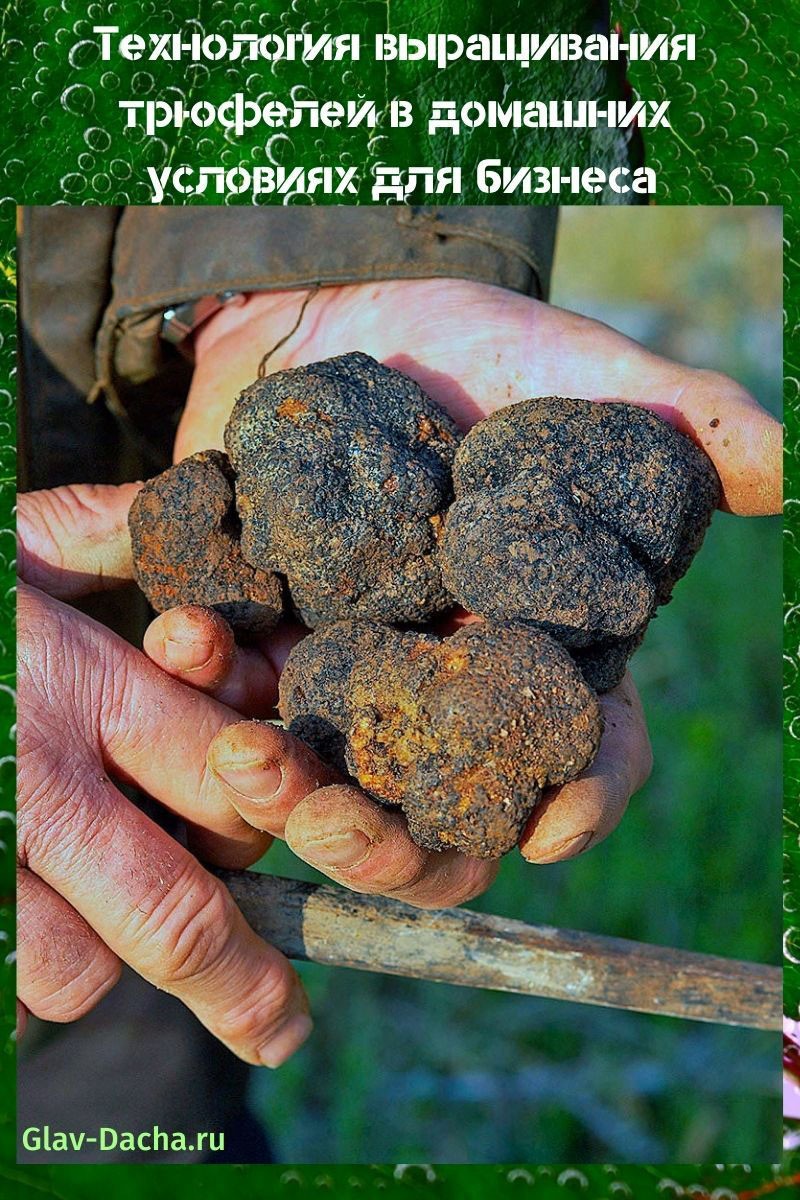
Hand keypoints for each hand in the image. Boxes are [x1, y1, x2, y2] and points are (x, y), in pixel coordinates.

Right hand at [17, 484, 315, 1063]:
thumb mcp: (2, 538)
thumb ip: (93, 529)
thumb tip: (186, 500)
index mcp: (79, 685)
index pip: (226, 773)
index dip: (274, 816)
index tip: (296, 849)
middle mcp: (34, 783)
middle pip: (171, 912)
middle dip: (240, 983)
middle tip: (282, 1031)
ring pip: (75, 971)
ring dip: (100, 963)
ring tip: (95, 926)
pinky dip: (14, 973)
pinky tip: (19, 919)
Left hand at [154, 273, 782, 875]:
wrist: (336, 302)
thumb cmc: (473, 345)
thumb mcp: (579, 374)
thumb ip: (681, 421)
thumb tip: (794, 464)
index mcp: (533, 649)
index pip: (577, 754)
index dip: (581, 798)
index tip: (555, 824)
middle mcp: (440, 682)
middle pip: (430, 812)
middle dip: (390, 842)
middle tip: (347, 826)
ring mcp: (343, 666)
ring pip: (320, 778)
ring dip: (281, 790)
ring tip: (246, 755)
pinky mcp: (255, 627)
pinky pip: (225, 682)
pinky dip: (203, 675)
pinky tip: (185, 639)